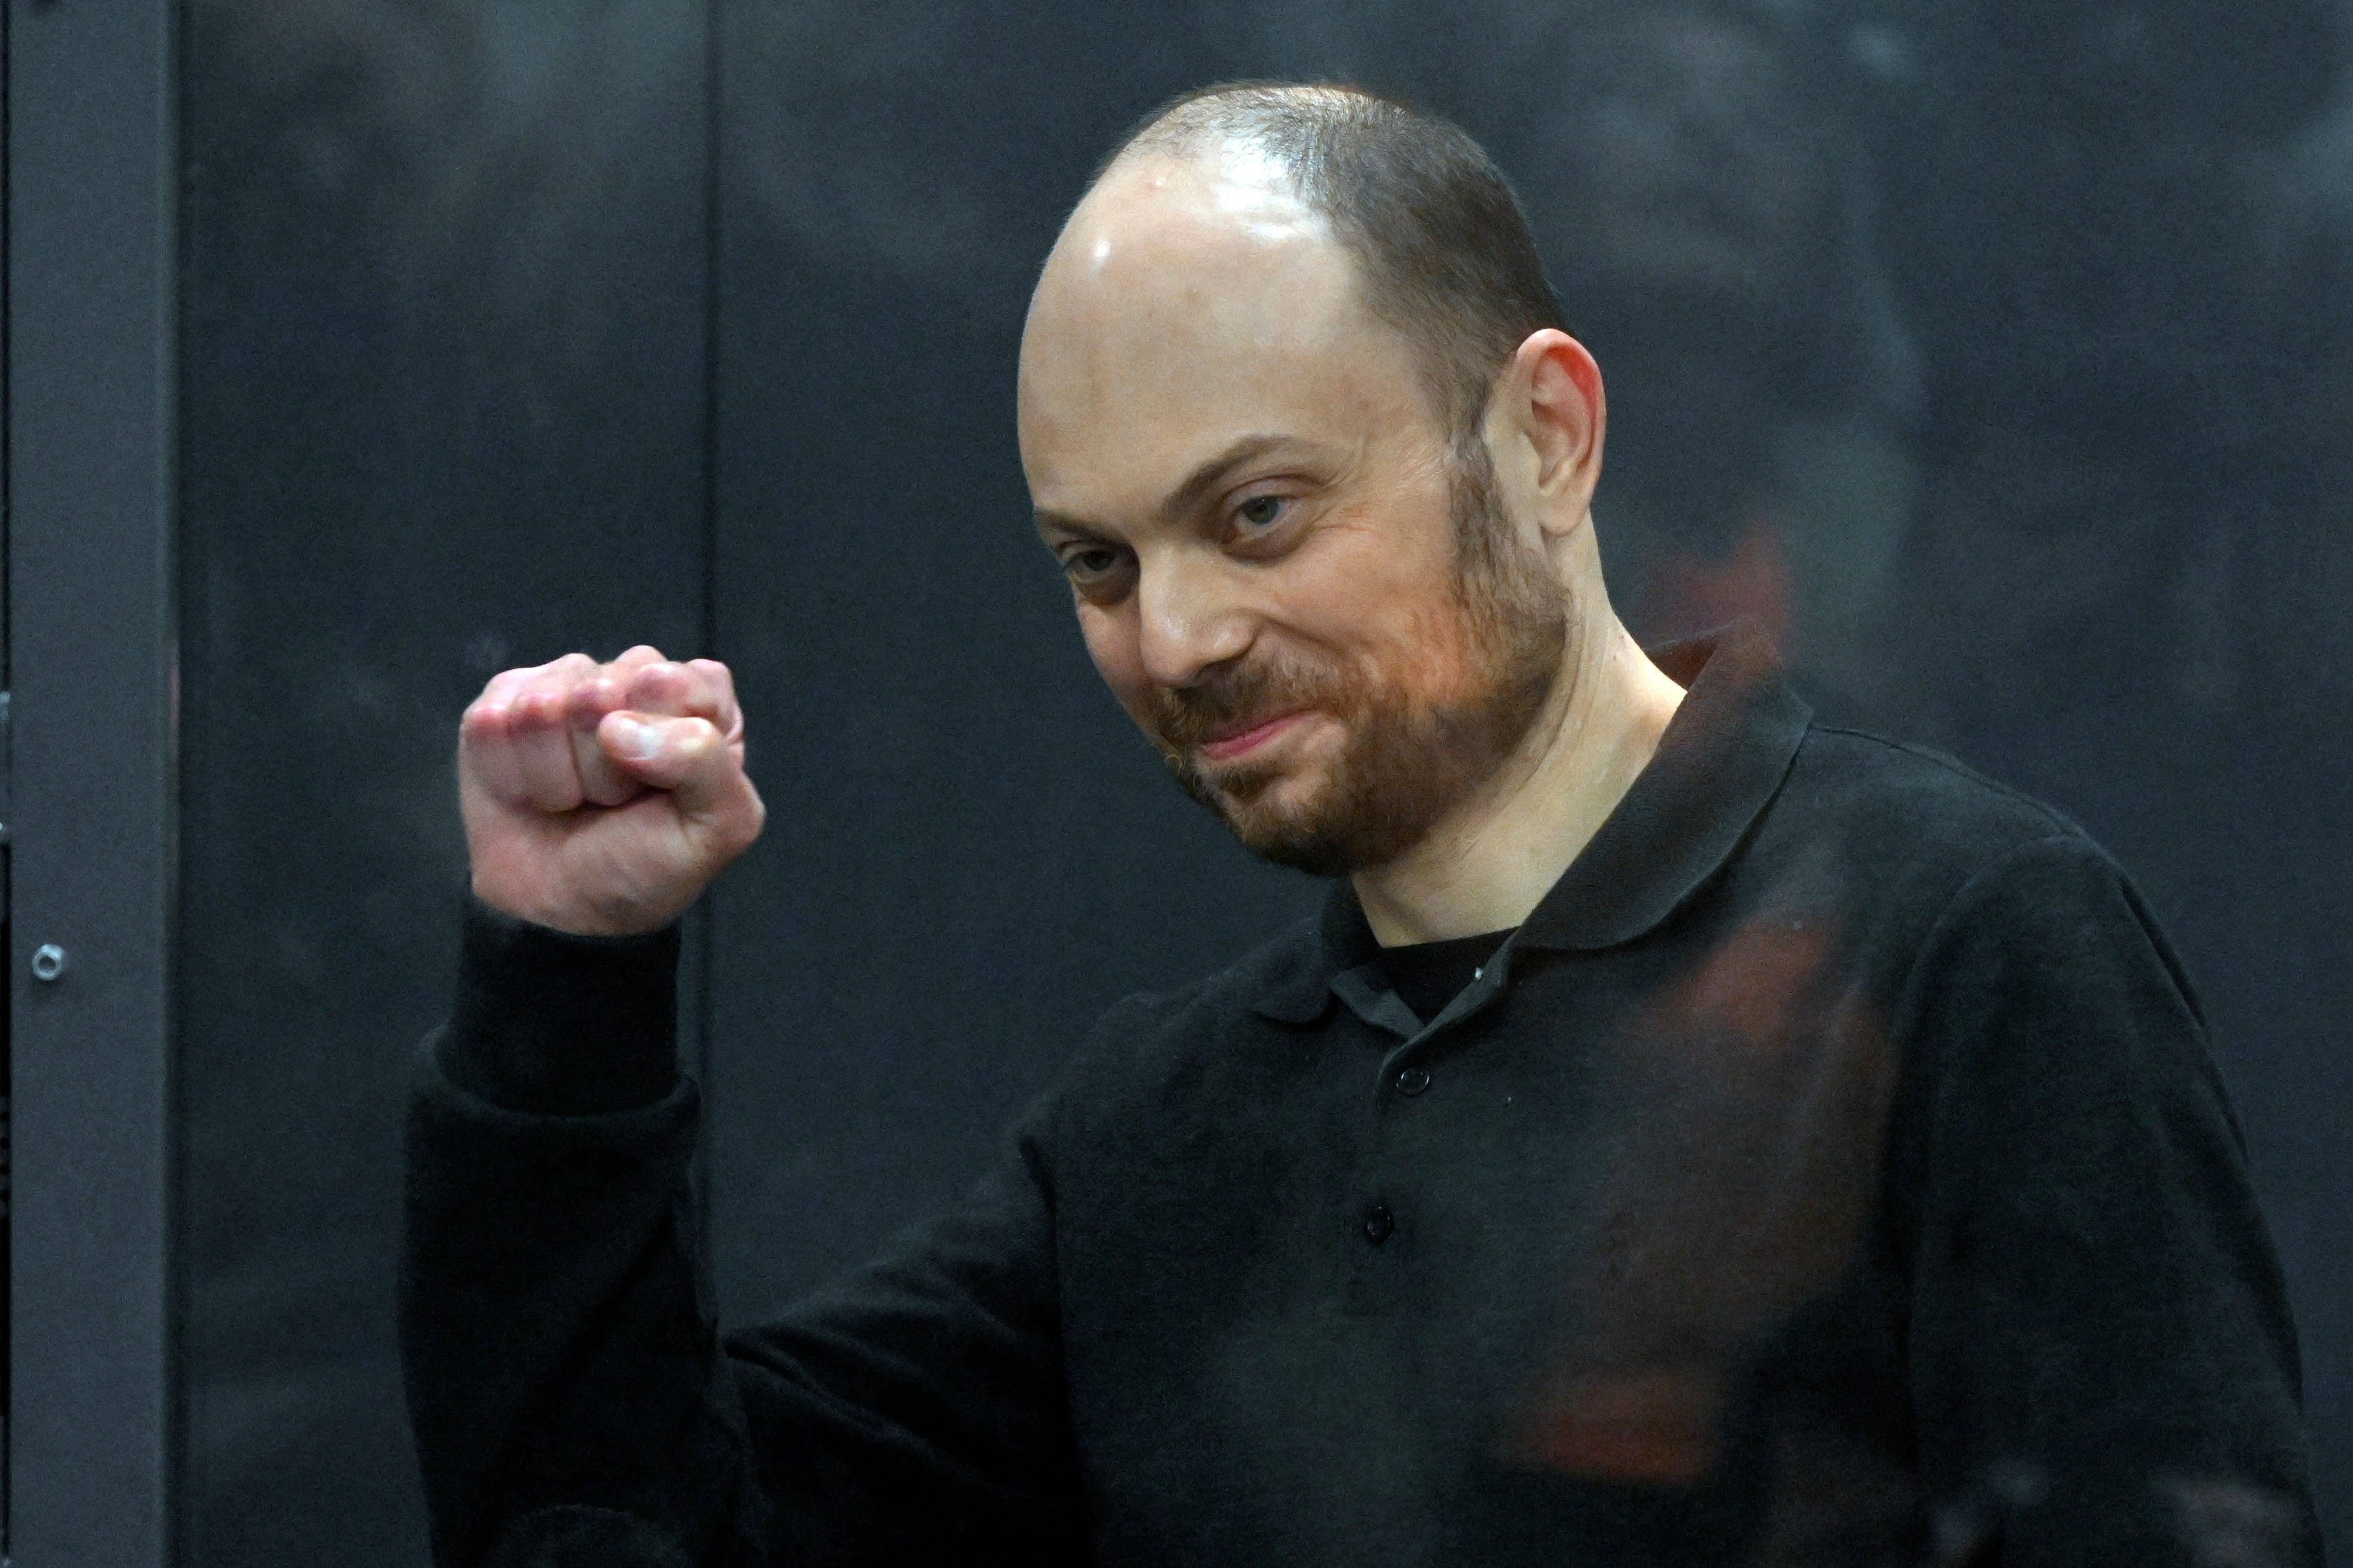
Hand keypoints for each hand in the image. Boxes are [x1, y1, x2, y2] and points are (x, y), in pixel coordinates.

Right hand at [457, 646, 765, 935]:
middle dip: (604, 765)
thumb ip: (706, 763)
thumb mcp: (718, 827)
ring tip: (574, 799)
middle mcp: (630, 679)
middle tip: (613, 800)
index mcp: (698, 700)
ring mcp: (561, 685)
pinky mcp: (500, 704)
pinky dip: (508, 774)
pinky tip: (529, 793)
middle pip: (603, 689)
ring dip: (556, 775)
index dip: (665, 742)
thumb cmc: (649, 863)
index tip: (662, 786)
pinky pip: (491, 722)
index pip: (681, 681)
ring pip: (542, 706)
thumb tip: (619, 725)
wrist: (567, 910)